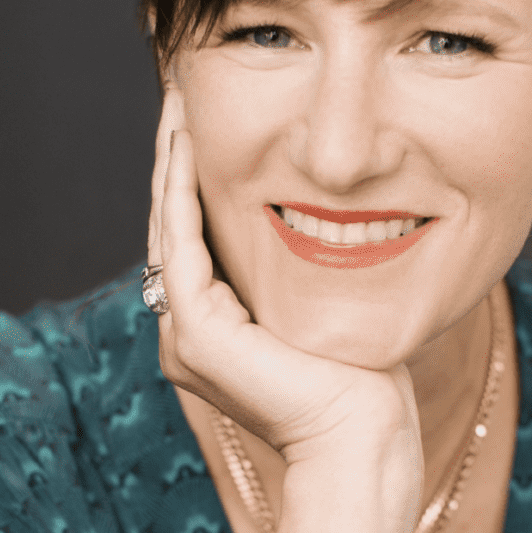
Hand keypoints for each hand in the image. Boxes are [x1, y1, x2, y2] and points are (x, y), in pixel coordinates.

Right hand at [147, 85, 423, 470]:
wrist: (363, 439)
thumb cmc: (361, 379)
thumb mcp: (322, 307)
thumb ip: (299, 272)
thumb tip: (327, 217)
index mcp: (212, 327)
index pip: (195, 235)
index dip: (194, 174)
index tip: (201, 118)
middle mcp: (186, 330)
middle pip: (173, 223)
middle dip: (174, 157)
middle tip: (178, 93)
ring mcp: (183, 335)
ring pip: (168, 226)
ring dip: (170, 160)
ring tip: (176, 102)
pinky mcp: (195, 334)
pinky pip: (180, 244)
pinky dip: (180, 190)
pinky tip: (186, 142)